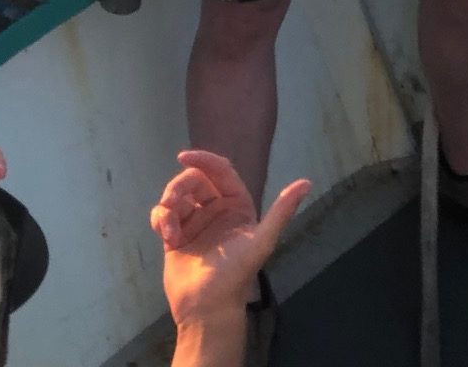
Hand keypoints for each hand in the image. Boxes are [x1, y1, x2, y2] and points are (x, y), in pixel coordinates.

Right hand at [151, 149, 310, 331]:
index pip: (220, 171)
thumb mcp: (261, 242)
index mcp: (236, 206)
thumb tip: (307, 182)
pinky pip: (163, 215)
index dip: (203, 159)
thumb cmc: (236, 275)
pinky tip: (165, 234)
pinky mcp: (175, 236)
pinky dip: (160, 218)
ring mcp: (194, 222)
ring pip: (176, 196)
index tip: (185, 156)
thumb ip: (282, 211)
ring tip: (169, 229)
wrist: (207, 310)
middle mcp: (215, 209)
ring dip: (168, 205)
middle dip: (179, 186)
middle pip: (194, 181)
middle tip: (170, 202)